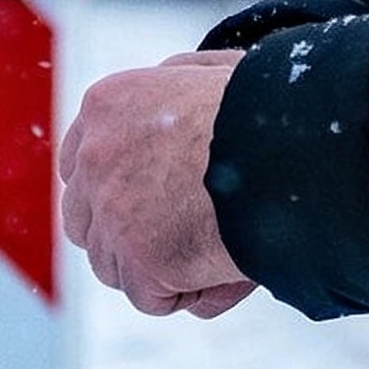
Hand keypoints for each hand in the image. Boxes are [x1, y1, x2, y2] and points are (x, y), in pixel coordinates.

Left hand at [58, 49, 256, 317]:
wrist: (290, 148)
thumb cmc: (264, 109)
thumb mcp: (208, 72)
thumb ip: (169, 87)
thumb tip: (160, 109)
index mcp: (108, 105)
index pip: (78, 161)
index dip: (111, 187)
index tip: (143, 201)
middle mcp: (96, 155)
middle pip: (86, 219)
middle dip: (124, 234)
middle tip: (178, 235)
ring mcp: (112, 209)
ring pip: (114, 265)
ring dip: (157, 269)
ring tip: (216, 247)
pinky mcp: (138, 258)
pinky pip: (151, 296)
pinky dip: (189, 293)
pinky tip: (226, 268)